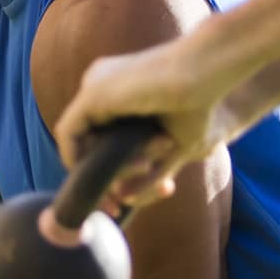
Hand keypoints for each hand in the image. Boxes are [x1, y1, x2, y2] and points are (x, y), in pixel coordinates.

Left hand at [54, 38, 242, 208]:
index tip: (121, 202)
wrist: (209, 71)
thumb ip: (152, 170)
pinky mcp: (93, 94)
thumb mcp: (177, 146)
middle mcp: (104, 85)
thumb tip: (127, 198)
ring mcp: (96, 86)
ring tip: (113, 198)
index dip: (113, 169)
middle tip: (112, 208)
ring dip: (94, 172)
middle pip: (89, 139)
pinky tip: (95, 180)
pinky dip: (77, 160)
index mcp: (125, 92)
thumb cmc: (204, 104)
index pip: (106, 135)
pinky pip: (69, 134)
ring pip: (79, 139)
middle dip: (99, 176)